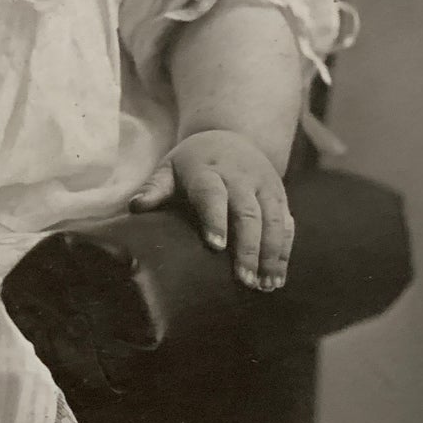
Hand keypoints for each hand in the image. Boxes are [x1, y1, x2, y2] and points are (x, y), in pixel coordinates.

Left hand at [131, 129, 293, 291]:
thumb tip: (136, 207)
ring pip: (273, 220)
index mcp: (209, 171)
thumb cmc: (192, 163)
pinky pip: (286, 223)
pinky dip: (284, 251)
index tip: (216, 246)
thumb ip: (154, 188)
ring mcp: (264, 187)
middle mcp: (241, 178)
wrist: (231, 136)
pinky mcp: (280, 196)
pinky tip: (278, 277)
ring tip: (266, 286)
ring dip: (271, 254)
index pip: (213, 194)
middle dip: (248, 248)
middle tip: (244, 280)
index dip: (215, 219)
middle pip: (248, 213)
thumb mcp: (170, 168)